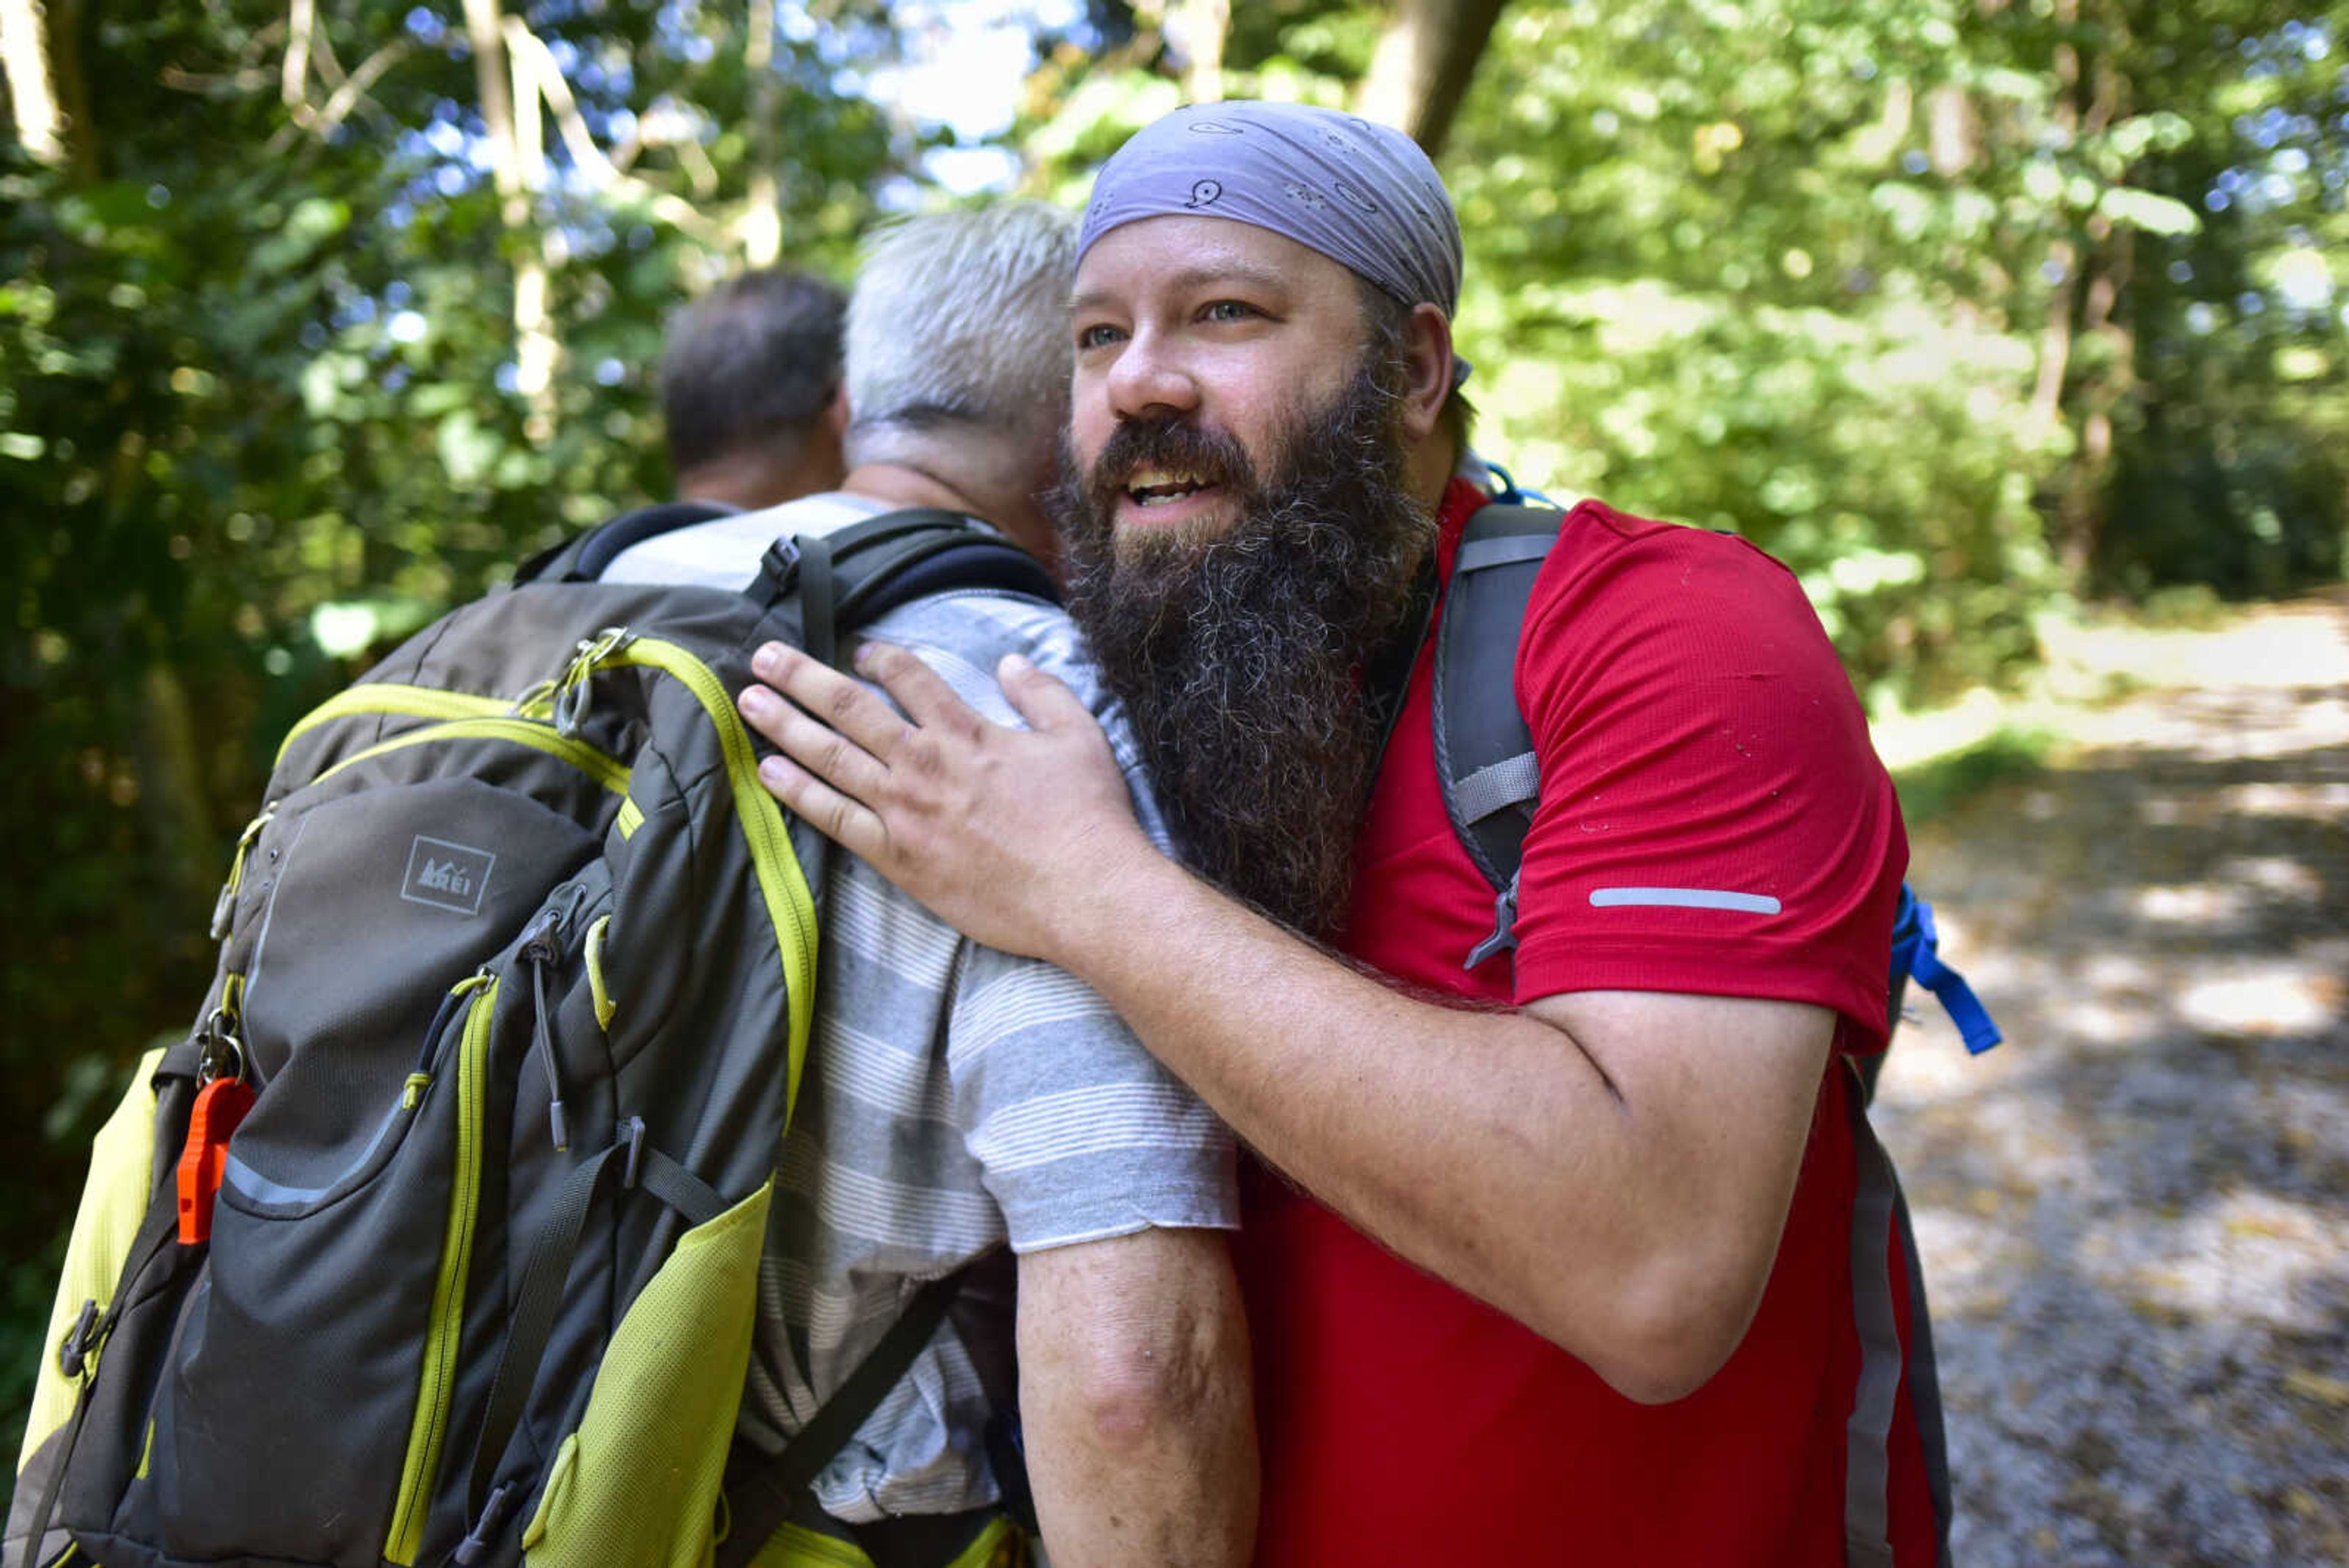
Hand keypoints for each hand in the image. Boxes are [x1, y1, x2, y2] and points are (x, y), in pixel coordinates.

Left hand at [736, 640, 1159, 960]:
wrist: (1085, 893)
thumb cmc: (1088, 818)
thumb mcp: (1078, 738)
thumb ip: (1042, 694)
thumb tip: (1012, 662)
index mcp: (967, 732)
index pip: (909, 678)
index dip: (879, 657)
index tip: (858, 650)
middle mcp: (925, 764)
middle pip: (849, 708)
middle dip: (802, 677)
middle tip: (763, 656)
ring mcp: (905, 812)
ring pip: (829, 758)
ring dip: (785, 725)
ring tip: (749, 702)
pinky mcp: (898, 859)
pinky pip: (835, 820)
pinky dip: (798, 794)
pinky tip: (768, 773)